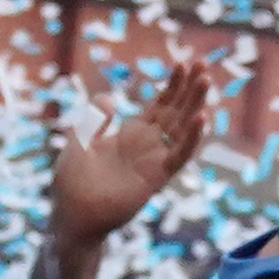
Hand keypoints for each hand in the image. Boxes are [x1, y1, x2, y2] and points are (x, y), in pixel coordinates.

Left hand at [44, 54, 219, 245]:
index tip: (183, 62)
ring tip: (206, 81)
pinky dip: (192, 137)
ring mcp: (155, 159)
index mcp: (132, 135)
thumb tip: (107, 99)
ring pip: (183, 127)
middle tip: (203, 63)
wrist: (72, 216)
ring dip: (195, 104)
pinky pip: (180, 154)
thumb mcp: (78, 143)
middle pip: (177, 110)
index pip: (161, 104)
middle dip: (190, 87)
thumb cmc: (72, 183)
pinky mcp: (157, 176)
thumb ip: (93, 121)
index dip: (173, 85)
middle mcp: (149, 145)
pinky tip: (200, 117)